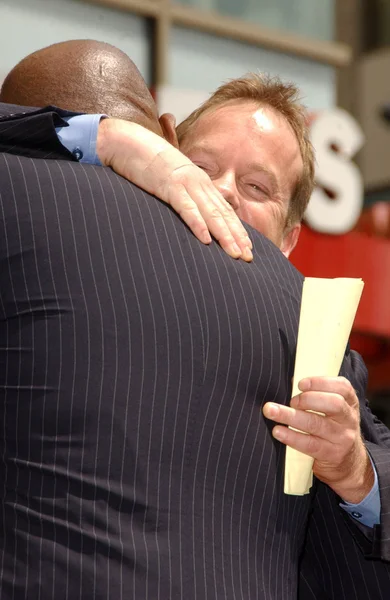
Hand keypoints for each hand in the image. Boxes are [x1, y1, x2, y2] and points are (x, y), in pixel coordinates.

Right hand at [96, 118, 252, 260]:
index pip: (224, 210)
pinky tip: (206, 239)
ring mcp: (185, 184)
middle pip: (223, 215)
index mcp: (200, 183)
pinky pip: (186, 208)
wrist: (129, 142)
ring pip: (210, 214)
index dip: (237, 230)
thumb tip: (192, 212)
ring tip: (235, 253)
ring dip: (224, 236)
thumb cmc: (147, 163)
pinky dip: (197, 224)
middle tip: (248, 258)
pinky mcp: (169, 186)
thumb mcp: (172, 179)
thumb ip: (184, 194)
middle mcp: (198, 183)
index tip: (248, 248)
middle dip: (237, 237)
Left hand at [262, 376, 373, 502]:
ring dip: (290, 416)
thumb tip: (288, 383)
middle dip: (307, 399)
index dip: (320, 382)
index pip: (342, 387)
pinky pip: (310, 444)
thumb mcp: (334, 410)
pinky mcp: (331, 454)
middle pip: (334, 404)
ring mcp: (342, 438)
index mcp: (350, 402)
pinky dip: (291, 436)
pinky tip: (278, 431)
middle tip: (291, 402)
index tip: (300, 384)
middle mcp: (349, 419)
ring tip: (271, 411)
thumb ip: (317, 395)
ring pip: (317, 424)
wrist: (349, 462)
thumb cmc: (333, 427)